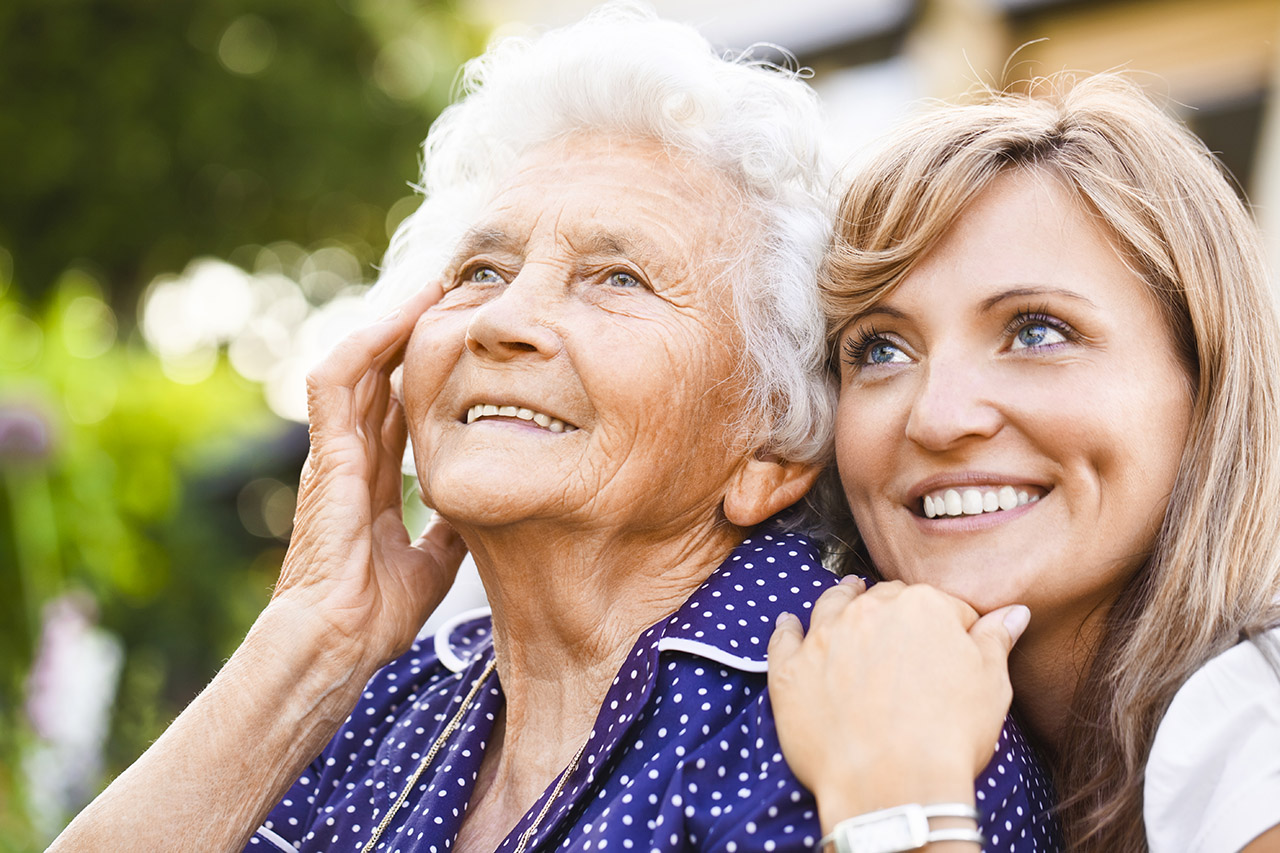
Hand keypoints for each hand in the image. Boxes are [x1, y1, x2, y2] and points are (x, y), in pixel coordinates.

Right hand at [270, 284, 467, 667]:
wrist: (337, 644)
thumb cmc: (372, 615)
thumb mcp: (430, 562)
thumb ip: (448, 530)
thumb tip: (477, 512)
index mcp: (373, 478)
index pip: (397, 406)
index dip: (425, 370)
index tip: (463, 341)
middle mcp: (351, 456)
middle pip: (380, 374)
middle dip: (412, 331)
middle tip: (454, 293)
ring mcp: (335, 451)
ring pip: (357, 363)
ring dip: (390, 322)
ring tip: (430, 288)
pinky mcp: (327, 454)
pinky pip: (336, 382)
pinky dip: (364, 344)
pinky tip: (398, 317)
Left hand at [767, 578, 1028, 818]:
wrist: (892, 785)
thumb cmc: (949, 737)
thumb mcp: (990, 685)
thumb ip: (995, 641)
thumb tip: (1013, 613)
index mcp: (921, 607)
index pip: (942, 605)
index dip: (951, 626)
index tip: (953, 644)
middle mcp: (867, 611)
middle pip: (883, 600)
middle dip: (893, 610)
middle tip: (899, 628)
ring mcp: (823, 638)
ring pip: (831, 605)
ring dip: (840, 600)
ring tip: (844, 595)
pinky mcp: (790, 670)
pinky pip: (783, 637)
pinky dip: (786, 628)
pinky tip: (788, 622)